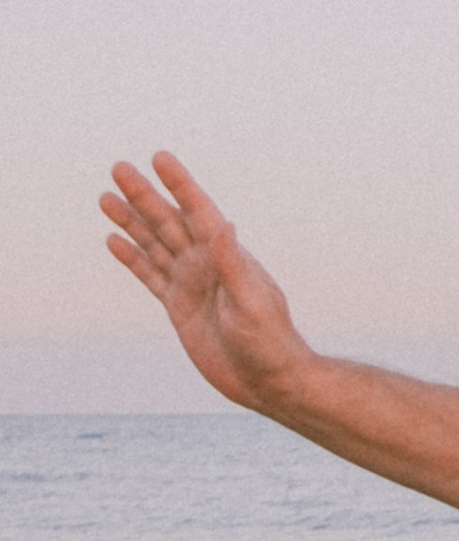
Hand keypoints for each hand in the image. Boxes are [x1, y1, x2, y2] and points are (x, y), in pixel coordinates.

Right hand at [101, 152, 311, 409]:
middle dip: (144, 195)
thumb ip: (233, 265)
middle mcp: (206, 265)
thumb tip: (223, 224)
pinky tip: (114, 240)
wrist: (269, 382)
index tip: (160, 158)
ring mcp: (191, 284)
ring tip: (106, 197)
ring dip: (131, 221)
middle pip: (168, 222)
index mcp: (226, 257)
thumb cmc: (270, 343)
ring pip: (153, 244)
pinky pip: (150, 275)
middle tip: (118, 168)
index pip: (198, 212)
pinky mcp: (179, 307)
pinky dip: (132, 257)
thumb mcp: (252, 304)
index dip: (180, 185)